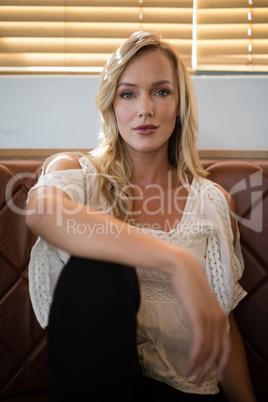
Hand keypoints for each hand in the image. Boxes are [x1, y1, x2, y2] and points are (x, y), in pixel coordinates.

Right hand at [170, 250, 229, 384]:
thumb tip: (198, 324)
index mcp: (221, 315)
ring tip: (190, 377)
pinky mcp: (199, 318)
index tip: (215, 375)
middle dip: (209, 370)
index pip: (226, 345)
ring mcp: (210, 319)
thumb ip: (202, 313)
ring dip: (199, 368)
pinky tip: (187, 367)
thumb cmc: (187, 283)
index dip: (222, 362)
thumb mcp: (199, 301)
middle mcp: (219, 319)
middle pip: (218, 352)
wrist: (182, 267)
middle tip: (198, 381)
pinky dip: (194, 360)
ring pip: (208, 352)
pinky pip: (200, 346)